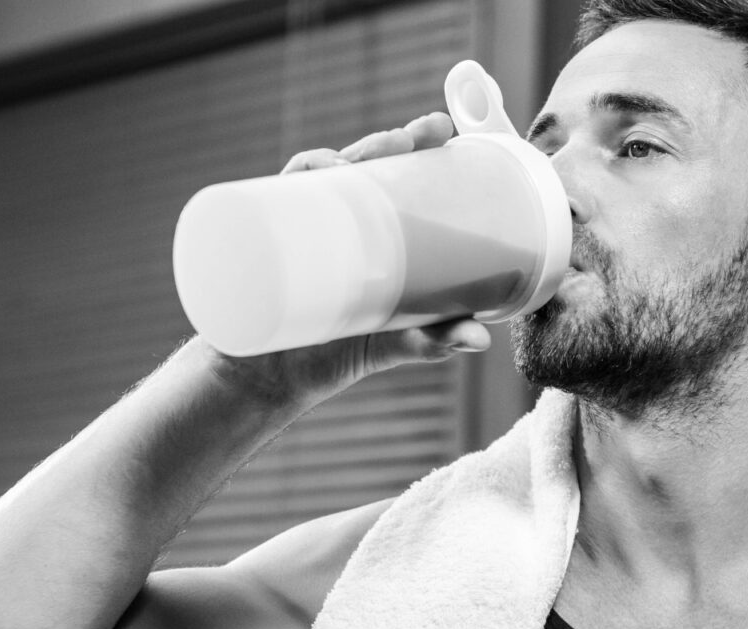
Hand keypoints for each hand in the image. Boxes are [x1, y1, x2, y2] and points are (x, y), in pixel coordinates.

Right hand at [209, 113, 492, 402]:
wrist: (271, 381)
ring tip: (356, 166)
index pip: (395, 174)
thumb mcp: (395, 343)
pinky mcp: (266, 243)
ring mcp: (301, 228)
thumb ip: (435, 341)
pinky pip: (272, 201)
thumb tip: (481, 341)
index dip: (415, 143)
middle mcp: (337, 221)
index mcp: (373, 231)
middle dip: (383, 143)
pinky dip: (294, 183)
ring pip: (316, 175)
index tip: (440, 129)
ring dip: (336, 158)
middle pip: (358, 164)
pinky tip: (314, 181)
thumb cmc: (339, 352)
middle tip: (409, 140)